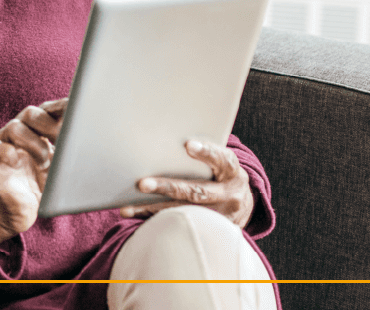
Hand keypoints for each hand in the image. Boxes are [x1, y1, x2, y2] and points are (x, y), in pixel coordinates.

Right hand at [0, 99, 67, 246]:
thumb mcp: (67, 170)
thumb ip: (79, 155)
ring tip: (43, 160)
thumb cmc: (48, 188)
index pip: (53, 109)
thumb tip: (106, 149)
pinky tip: (15, 159)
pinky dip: (3, 150)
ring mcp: (5, 143)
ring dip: (32, 142)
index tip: (80, 112)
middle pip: (32, 113)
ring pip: (14, 127)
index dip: (64, 109)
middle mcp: (24, 131)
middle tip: (64, 138)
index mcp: (43, 129)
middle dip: (49, 124)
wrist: (22, 212)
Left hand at [119, 139, 253, 228]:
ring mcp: (220, 217)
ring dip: (153, 210)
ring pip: (184, 214)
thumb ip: (205, 155)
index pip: (223, 160)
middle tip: (142, 184)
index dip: (207, 153)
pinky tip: (134, 217)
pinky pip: (179, 227)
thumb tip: (166, 137)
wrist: (243, 206)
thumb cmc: (222, 175)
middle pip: (197, 192)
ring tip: (127, 208)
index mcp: (233, 173)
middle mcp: (230, 196)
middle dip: (168, 187)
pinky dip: (155, 221)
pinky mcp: (208, 232)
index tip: (188, 145)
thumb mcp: (222, 163)